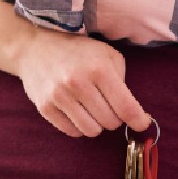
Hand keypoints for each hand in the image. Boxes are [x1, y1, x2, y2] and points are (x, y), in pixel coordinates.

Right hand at [14, 29, 150, 137]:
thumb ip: (122, 80)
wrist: (35, 47)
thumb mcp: (106, 54)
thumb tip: (133, 113)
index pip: (126, 107)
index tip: (142, 123)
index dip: (139, 121)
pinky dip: (79, 126)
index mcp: (99, 69)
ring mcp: (59, 96)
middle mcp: (78, 83)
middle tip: (108, 106)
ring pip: (92, 130)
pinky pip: (72, 132)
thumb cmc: (77, 51)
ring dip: (97, 124)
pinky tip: (77, 112)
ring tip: (92, 110)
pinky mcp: (45, 107)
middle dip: (114, 117)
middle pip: (110, 122)